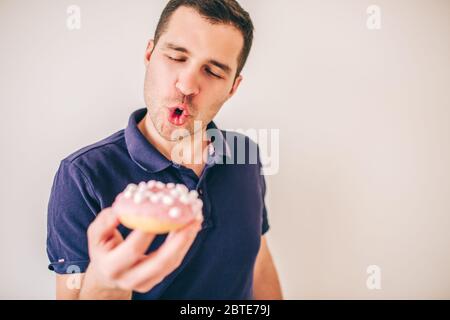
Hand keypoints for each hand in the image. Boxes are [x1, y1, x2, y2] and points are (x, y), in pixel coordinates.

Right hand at [81, 207, 201, 296]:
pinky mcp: (157, 280)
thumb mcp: (95, 235)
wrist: (106, 275)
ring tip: (196, 220)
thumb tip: (119, 210)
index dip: (147, 232)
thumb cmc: (103, 249)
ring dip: (186, 240)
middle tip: (190, 219)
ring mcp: (145, 283)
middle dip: (178, 240)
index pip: (133, 249)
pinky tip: (191, 227)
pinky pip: (174, 262)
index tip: (161, 212)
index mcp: (112, 266)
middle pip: (159, 261)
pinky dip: (184, 243)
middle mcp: (130, 278)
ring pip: (171, 263)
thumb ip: (104, 222)